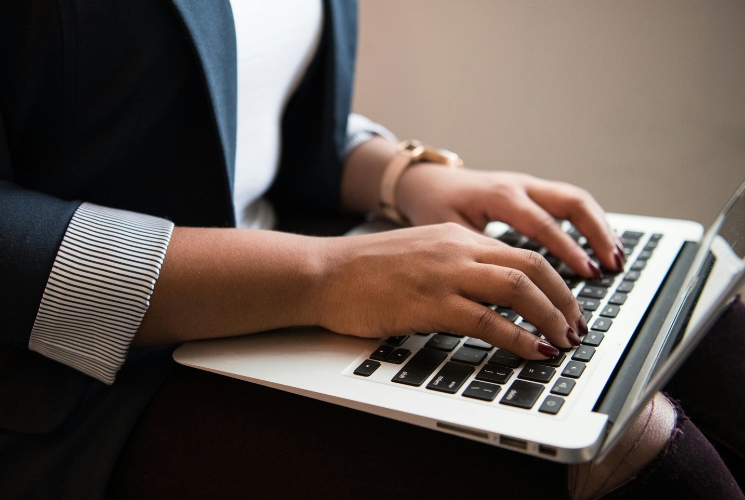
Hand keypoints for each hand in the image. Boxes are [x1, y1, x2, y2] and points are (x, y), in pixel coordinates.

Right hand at [317, 223, 586, 358]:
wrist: (323, 273)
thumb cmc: (363, 271)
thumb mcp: (419, 255)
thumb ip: (455, 267)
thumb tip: (490, 297)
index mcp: (456, 237)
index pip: (523, 253)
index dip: (555, 282)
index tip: (567, 307)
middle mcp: (457, 249)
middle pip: (532, 266)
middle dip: (565, 300)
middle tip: (577, 327)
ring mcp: (444, 275)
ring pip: (518, 288)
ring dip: (550, 317)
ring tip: (564, 341)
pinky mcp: (429, 303)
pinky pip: (487, 320)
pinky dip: (518, 338)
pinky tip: (533, 351)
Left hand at [395, 166, 625, 277]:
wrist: (425, 183)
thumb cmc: (434, 208)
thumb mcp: (450, 233)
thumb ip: (480, 257)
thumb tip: (507, 292)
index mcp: (499, 196)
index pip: (543, 224)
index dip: (568, 250)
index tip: (587, 273)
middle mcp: (519, 186)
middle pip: (572, 202)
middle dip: (597, 234)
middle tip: (612, 265)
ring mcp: (528, 185)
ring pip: (576, 200)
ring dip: (599, 228)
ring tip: (615, 259)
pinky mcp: (531, 191)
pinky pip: (568, 202)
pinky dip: (588, 223)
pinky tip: (600, 246)